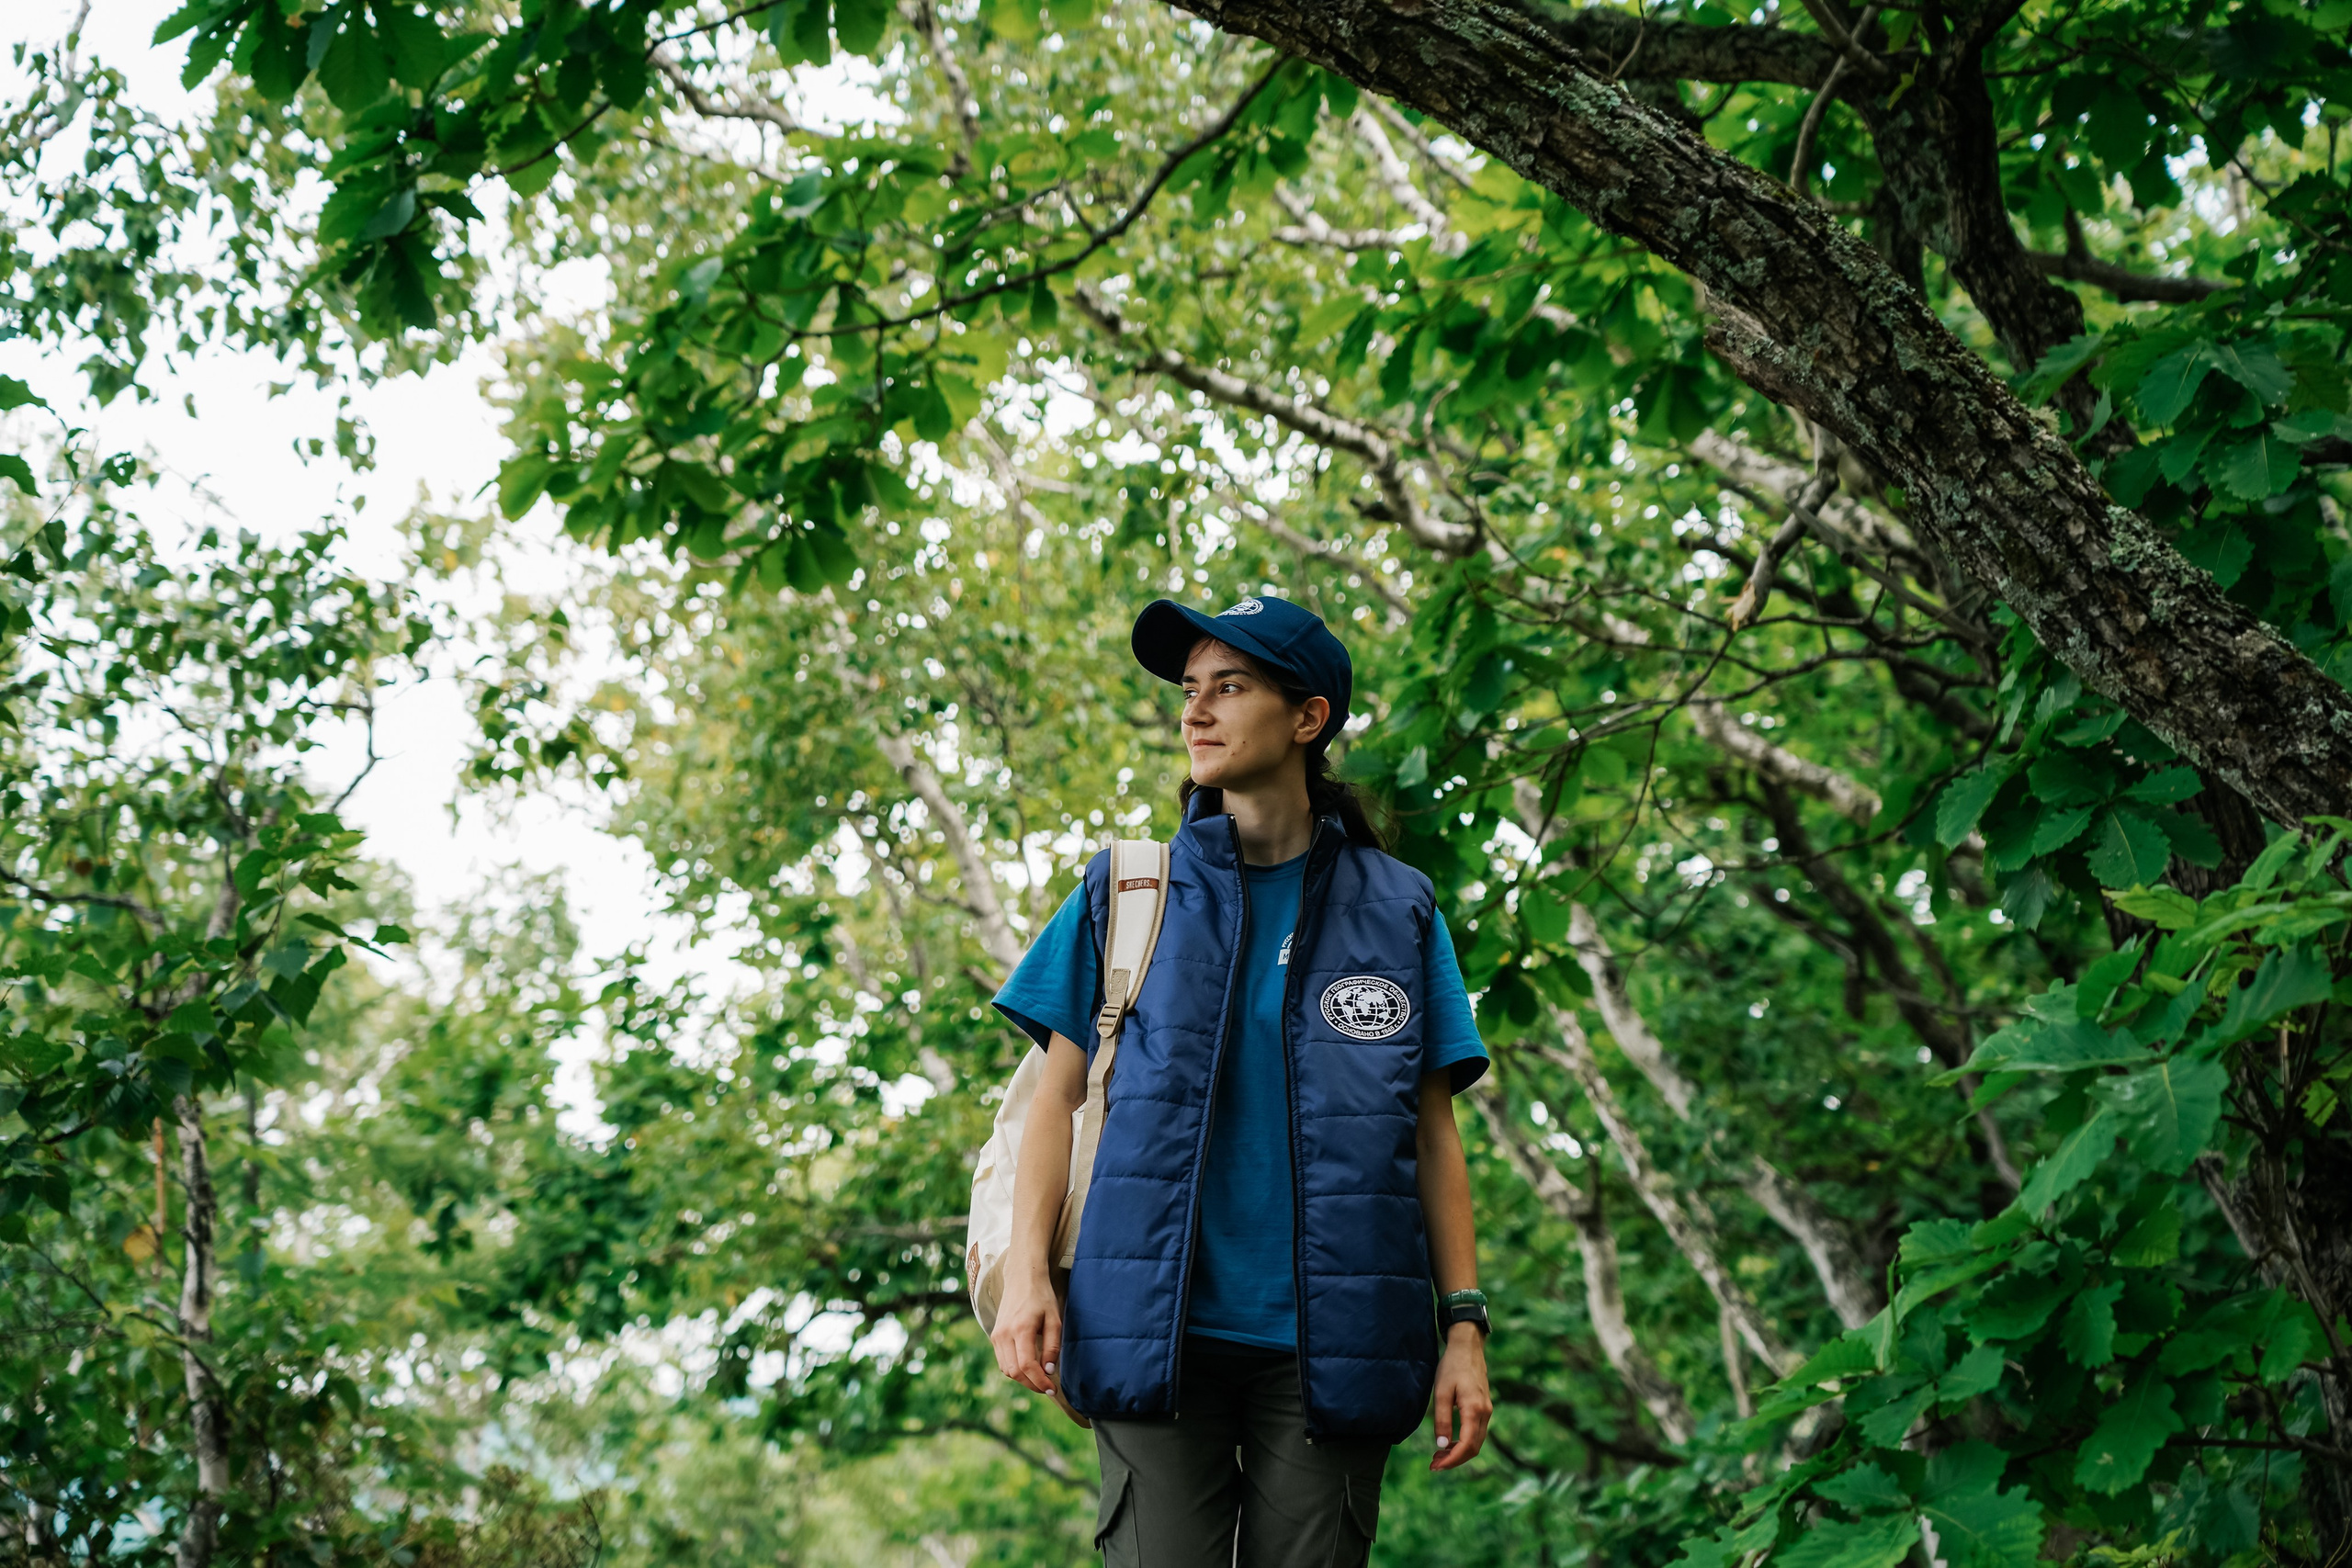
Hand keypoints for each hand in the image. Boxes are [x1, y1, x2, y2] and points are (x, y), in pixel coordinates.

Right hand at [989, 1268, 1061, 1395]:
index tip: (1052, 1388)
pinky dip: (1015, 1370)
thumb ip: (1052, 1346)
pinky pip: (1002, 1362)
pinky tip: (1029, 1368)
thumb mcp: (1054, 1320)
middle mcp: (1004, 1334)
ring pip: (1006, 1370)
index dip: (1039, 1381)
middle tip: (1048, 1387)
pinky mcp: (994, 1336)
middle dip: (1032, 1384)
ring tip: (1040, 1378)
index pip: (1026, 1365)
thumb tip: (1049, 1371)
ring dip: (1023, 1379)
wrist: (1022, 1278)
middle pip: (1015, 1372)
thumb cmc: (1042, 1297)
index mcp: (1021, 1329)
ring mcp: (996, 1336)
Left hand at [1430, 1322, 1491, 1470]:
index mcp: (1474, 1410)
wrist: (1468, 1348)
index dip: (1452, 1460)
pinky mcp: (1484, 1407)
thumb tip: (1442, 1446)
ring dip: (1459, 1453)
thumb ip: (1442, 1419)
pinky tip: (1449, 1442)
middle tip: (1434, 1464)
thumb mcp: (1441, 1392)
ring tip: (1438, 1455)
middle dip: (1455, 1460)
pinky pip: (1476, 1433)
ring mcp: (1487, 1411)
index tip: (1436, 1466)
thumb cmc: (1452, 1367)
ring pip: (1476, 1442)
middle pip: (1474, 1448)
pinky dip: (1464, 1442)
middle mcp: (1485, 1413)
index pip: (1466, 1446)